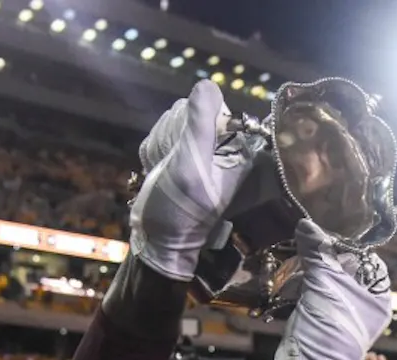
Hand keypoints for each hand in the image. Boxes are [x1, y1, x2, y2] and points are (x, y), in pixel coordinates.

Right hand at [130, 80, 261, 281]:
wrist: (157, 237)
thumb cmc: (178, 209)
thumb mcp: (190, 167)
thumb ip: (199, 127)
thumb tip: (207, 85)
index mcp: (240, 151)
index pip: (220, 109)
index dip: (197, 123)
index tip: (189, 148)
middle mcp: (225, 148)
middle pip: (194, 109)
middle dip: (176, 132)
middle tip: (174, 162)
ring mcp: (203, 149)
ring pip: (176, 117)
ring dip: (163, 140)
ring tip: (166, 167)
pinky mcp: (183, 153)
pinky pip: (165, 130)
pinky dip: (156, 146)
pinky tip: (159, 166)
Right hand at [264, 221, 392, 359]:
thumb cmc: (327, 331)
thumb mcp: (322, 286)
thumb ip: (316, 253)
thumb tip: (306, 225)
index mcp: (378, 300)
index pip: (369, 262)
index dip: (348, 248)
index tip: (326, 238)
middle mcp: (366, 310)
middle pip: (348, 274)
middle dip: (326, 261)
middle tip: (307, 249)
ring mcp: (346, 321)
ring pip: (330, 287)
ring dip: (313, 276)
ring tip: (297, 265)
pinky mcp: (326, 328)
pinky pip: (318, 302)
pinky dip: (306, 293)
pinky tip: (293, 286)